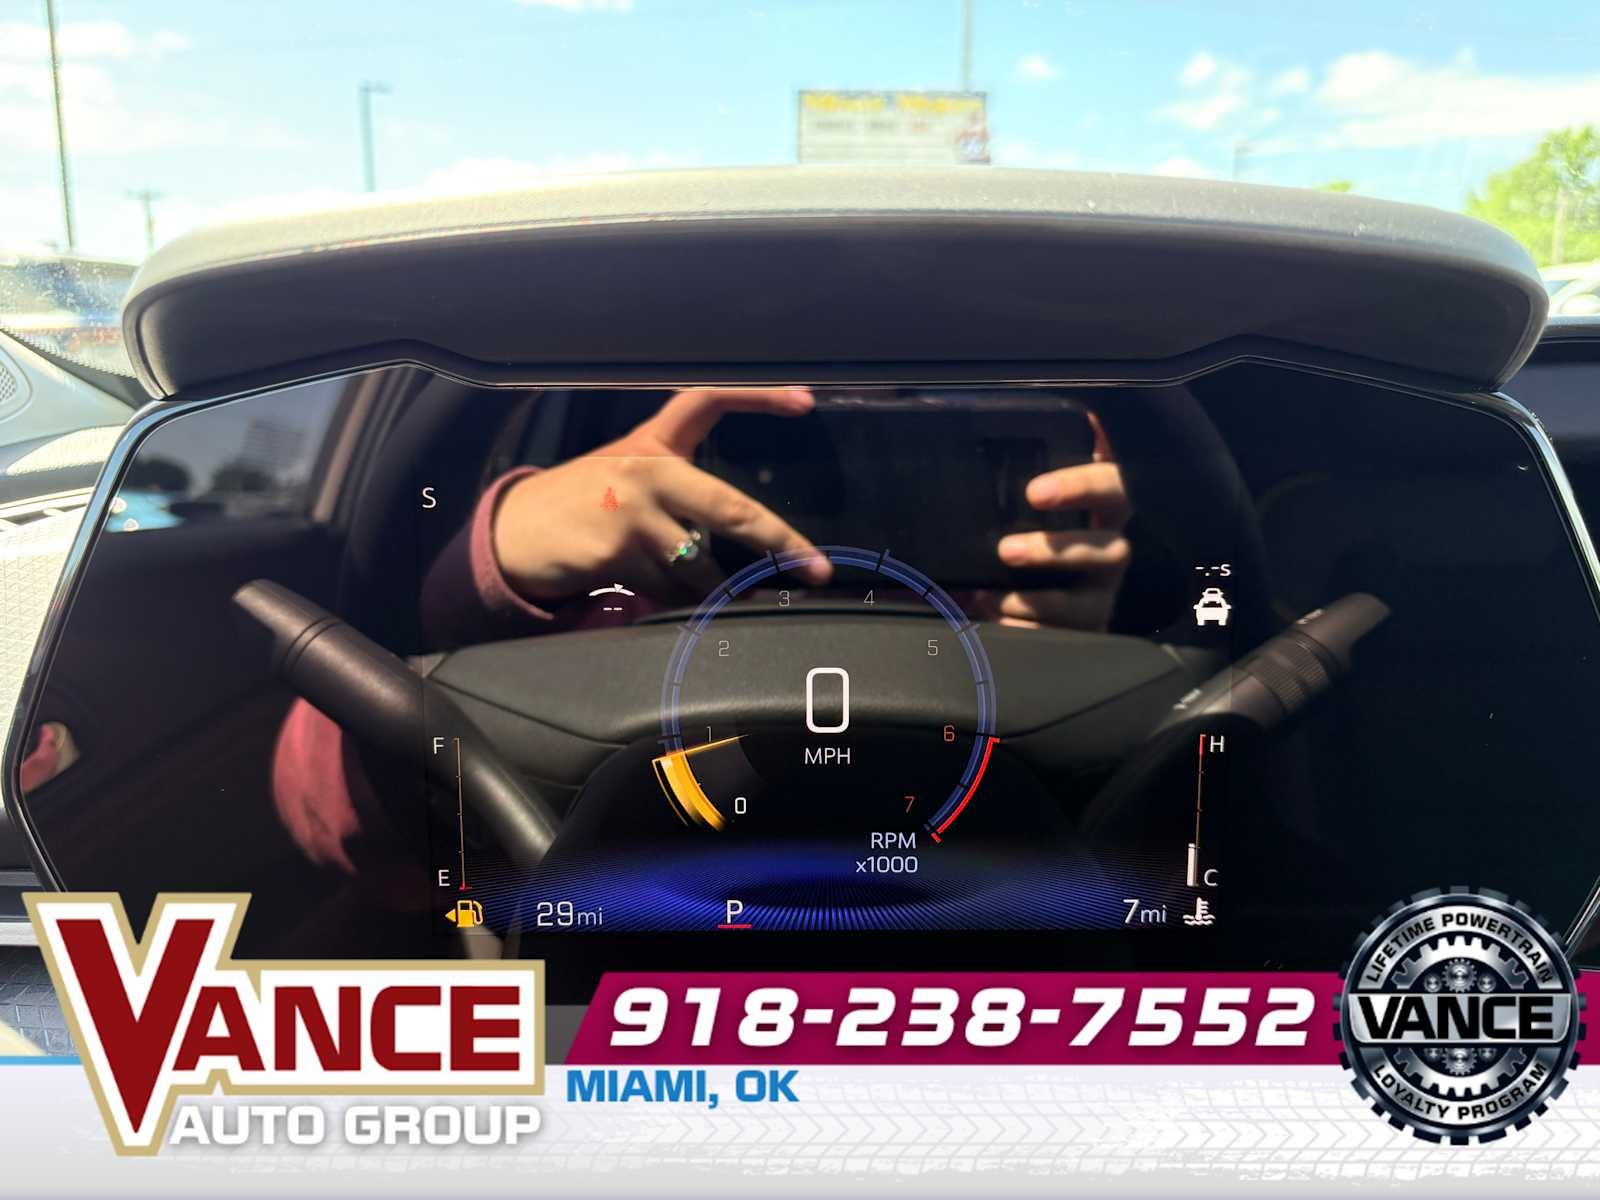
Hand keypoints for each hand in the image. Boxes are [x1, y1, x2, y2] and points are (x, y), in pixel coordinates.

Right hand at [492, 387, 832, 603]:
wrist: (514, 534)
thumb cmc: (582, 504)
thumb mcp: (627, 473)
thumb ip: (680, 489)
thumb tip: (742, 533)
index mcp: (653, 442)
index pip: (707, 400)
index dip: (757, 396)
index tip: (805, 399)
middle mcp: (647, 471)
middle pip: (731, 509)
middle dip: (780, 542)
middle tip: (816, 567)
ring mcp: (632, 513)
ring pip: (701, 566)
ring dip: (719, 593)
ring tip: (731, 602)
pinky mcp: (617, 553)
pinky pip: (670, 592)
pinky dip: (683, 606)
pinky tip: (679, 607)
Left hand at [987, 412, 1130, 630]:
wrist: (1056, 590)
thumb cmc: (1056, 523)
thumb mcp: (1060, 490)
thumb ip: (1076, 452)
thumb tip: (1084, 415)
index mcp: (1107, 511)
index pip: (1111, 488)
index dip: (1081, 487)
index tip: (1035, 493)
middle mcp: (1112, 554)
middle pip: (1109, 549)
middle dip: (1058, 549)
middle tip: (1007, 550)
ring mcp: (1102, 598)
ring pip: (1085, 604)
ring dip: (1037, 601)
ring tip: (991, 598)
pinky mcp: (1087, 633)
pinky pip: (1062, 638)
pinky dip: (1026, 632)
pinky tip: (993, 623)